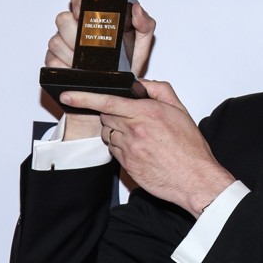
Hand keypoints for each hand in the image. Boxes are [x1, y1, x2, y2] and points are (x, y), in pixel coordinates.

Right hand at [45, 0, 155, 139]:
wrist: (113, 97)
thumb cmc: (126, 69)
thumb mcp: (141, 46)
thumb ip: (144, 25)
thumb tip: (137, 9)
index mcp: (92, 18)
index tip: (83, 8)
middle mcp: (74, 28)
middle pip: (62, 18)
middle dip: (76, 31)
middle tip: (91, 44)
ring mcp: (61, 46)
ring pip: (56, 40)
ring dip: (72, 52)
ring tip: (88, 62)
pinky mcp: (54, 64)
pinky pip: (51, 60)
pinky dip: (65, 66)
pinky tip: (77, 70)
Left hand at [60, 81, 234, 217]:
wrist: (195, 179)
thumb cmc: (190, 147)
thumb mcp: (181, 111)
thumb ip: (160, 90)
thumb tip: (142, 83)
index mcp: (147, 112)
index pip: (108, 100)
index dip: (84, 96)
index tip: (67, 95)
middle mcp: (134, 129)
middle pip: (105, 116)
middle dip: (112, 113)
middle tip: (130, 118)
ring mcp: (128, 148)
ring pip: (108, 134)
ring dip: (116, 131)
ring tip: (139, 136)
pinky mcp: (126, 165)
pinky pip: (113, 150)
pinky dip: (121, 147)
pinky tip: (139, 150)